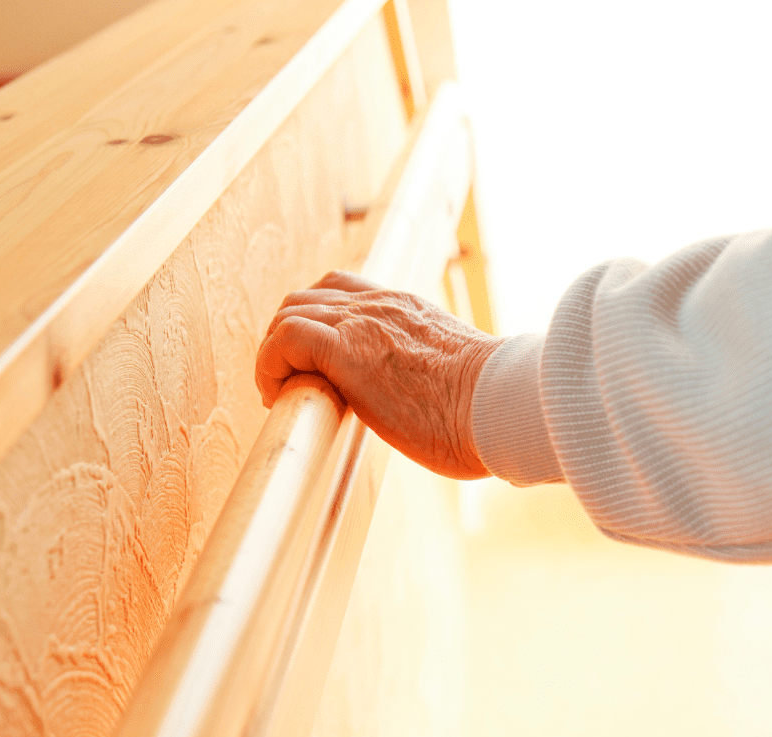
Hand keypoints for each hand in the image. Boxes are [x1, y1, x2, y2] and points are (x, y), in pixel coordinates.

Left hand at [255, 270, 504, 478]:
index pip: (343, 289)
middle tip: (291, 379)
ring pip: (289, 312)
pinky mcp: (346, 351)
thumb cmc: (492, 406)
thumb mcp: (458, 376)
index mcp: (406, 308)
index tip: (314, 362)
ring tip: (280, 390)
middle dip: (287, 336)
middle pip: (307, 297)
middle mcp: (380, 305)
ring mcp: (362, 323)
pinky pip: (284, 339)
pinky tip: (277, 395)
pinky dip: (269, 363)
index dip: (316, 321)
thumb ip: (435, 376)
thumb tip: (444, 412)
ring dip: (274, 352)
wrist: (503, 403)